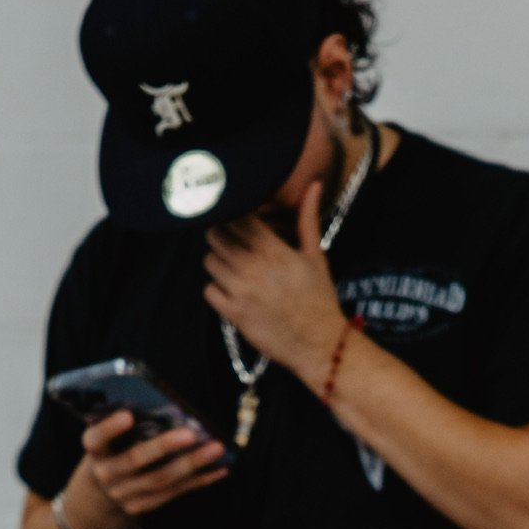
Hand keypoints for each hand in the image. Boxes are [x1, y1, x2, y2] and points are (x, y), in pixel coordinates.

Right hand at [78, 409, 227, 519]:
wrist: (102, 489)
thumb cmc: (115, 448)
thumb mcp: (113, 436)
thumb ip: (132, 425)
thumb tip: (174, 411)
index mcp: (95, 449)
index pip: (96, 438)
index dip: (110, 428)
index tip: (128, 415)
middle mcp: (105, 473)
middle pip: (134, 460)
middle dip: (164, 447)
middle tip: (191, 434)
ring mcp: (123, 494)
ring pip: (159, 480)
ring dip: (190, 464)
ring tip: (216, 449)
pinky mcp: (140, 506)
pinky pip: (173, 493)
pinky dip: (198, 480)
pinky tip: (220, 469)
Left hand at [203, 181, 346, 384]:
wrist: (320, 343)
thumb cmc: (319, 298)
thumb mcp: (315, 256)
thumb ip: (307, 219)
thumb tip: (313, 185)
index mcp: (273, 249)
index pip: (236, 217)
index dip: (232, 215)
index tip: (237, 219)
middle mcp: (253, 267)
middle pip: (215, 236)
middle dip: (220, 235)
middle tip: (231, 242)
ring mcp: (241, 291)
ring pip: (209, 262)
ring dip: (218, 262)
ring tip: (233, 267)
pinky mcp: (234, 314)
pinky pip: (208, 291)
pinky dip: (216, 289)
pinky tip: (230, 290)